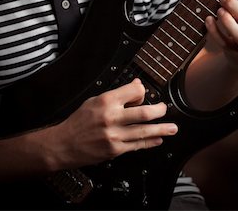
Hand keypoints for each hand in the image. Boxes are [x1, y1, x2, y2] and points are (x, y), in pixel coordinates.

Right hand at [53, 78, 177, 169]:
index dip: (141, 91)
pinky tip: (158, 139)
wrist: (64, 144)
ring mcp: (114, 135)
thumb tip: (136, 86)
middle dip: (159, 111)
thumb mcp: (94, 101)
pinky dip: (150, 142)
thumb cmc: (78, 121)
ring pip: (143, 131)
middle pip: (143, 112)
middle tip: (165, 109)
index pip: (133, 91)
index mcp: (106, 101)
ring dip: (161, 129)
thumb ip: (116, 94)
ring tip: (172, 128)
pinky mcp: (115, 150)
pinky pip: (137, 146)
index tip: (144, 92)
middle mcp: (111, 117)